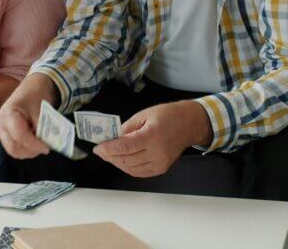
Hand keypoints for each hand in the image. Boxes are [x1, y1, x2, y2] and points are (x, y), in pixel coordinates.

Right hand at [0, 73, 55, 158]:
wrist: (30, 89)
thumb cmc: (35, 95)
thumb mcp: (41, 109)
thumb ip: (42, 128)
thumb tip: (47, 143)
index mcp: (8, 113)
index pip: (20, 136)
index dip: (34, 144)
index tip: (47, 147)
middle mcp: (0, 123)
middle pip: (13, 148)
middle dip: (31, 151)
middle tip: (44, 147)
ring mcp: (0, 129)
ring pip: (14, 151)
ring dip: (29, 151)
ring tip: (39, 142)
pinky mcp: (4, 134)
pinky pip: (15, 148)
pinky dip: (26, 148)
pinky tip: (34, 140)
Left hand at [92, 100, 212, 177]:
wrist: (189, 124)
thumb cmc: (168, 116)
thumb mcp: (143, 115)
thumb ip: (126, 128)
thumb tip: (112, 138)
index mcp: (152, 135)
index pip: (124, 147)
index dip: (108, 149)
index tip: (98, 148)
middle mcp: (157, 152)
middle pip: (126, 160)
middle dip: (109, 156)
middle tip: (101, 150)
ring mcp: (160, 163)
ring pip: (131, 168)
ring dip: (117, 163)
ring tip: (109, 155)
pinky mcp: (161, 168)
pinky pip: (139, 172)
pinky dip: (127, 168)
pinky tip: (121, 160)